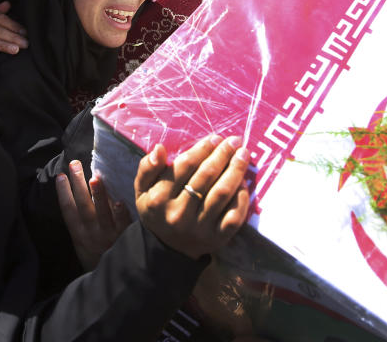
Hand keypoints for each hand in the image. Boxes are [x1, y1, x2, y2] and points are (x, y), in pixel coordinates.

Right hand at [58, 159, 132, 269]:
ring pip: (101, 213)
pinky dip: (121, 214)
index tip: (60, 176)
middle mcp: (91, 235)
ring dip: (98, 196)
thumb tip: (82, 192)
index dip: (63, 194)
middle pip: (82, 206)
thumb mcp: (83, 243)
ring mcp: (108, 237)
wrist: (113, 280)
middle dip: (77, 185)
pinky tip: (120, 201)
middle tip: (74, 164)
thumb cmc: (98, 257)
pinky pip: (122, 224)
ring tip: (94, 178)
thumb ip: (83, 222)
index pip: (68, 211)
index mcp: (79, 235)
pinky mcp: (125, 238)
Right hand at [135, 134, 249, 259]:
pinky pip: (234, 216)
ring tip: (243, 154)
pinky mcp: (217, 239)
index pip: (185, 166)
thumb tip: (159, 148)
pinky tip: (244, 182)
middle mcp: (179, 213)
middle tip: (233, 141)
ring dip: (235, 170)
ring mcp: (199, 228)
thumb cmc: (157, 210)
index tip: (214, 138)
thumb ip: (147, 168)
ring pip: (221, 193)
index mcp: (159, 199)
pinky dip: (241, 197)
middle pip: (206, 176)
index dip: (202, 149)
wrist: (167, 249)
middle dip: (222, 155)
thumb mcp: (143, 190)